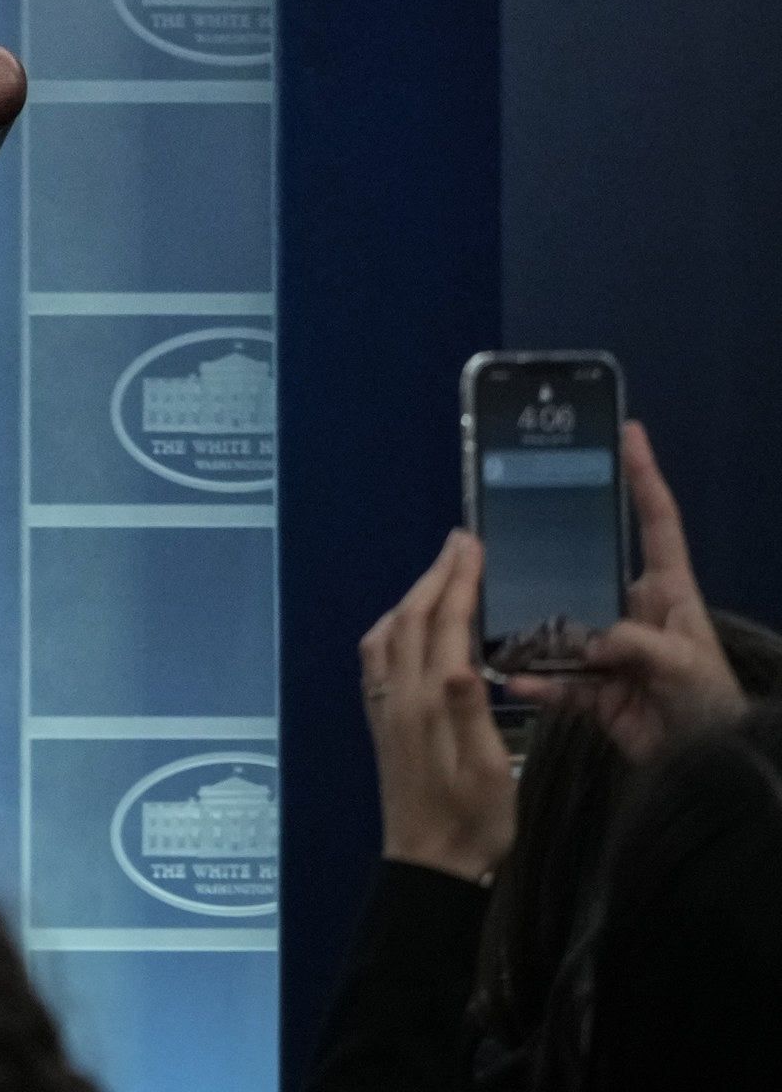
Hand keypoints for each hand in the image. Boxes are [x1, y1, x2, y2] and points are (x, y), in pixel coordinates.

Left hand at [359, 529, 514, 880]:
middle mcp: (398, 697)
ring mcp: (385, 708)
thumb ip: (471, 716)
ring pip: (388, 634)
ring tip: (439, 574)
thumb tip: (459, 663)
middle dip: (434, 576)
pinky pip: (378, 658)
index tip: (471, 545)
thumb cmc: (473, 822)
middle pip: (410, 620)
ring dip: (411, 597)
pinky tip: (407, 627)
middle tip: (458, 543)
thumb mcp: (488, 774)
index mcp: (429, 703)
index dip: (457, 581)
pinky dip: (395, 626)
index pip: (443, 626)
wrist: (428, 866)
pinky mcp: (382, 722)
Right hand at [512, 422, 742, 757]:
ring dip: (532, 626)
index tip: (628, 434)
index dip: (644, 478)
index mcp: (668, 593)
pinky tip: (511, 677)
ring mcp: (609, 650)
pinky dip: (532, 679)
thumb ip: (635, 641)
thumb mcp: (684, 664)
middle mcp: (632, 612)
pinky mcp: (592, 690)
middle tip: (507, 531)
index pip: (657, 523)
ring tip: (492, 609)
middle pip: (586, 571)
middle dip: (550, 558)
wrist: (708, 771)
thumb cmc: (711, 705)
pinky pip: (553, 677)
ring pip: (560, 624)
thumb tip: (586, 636)